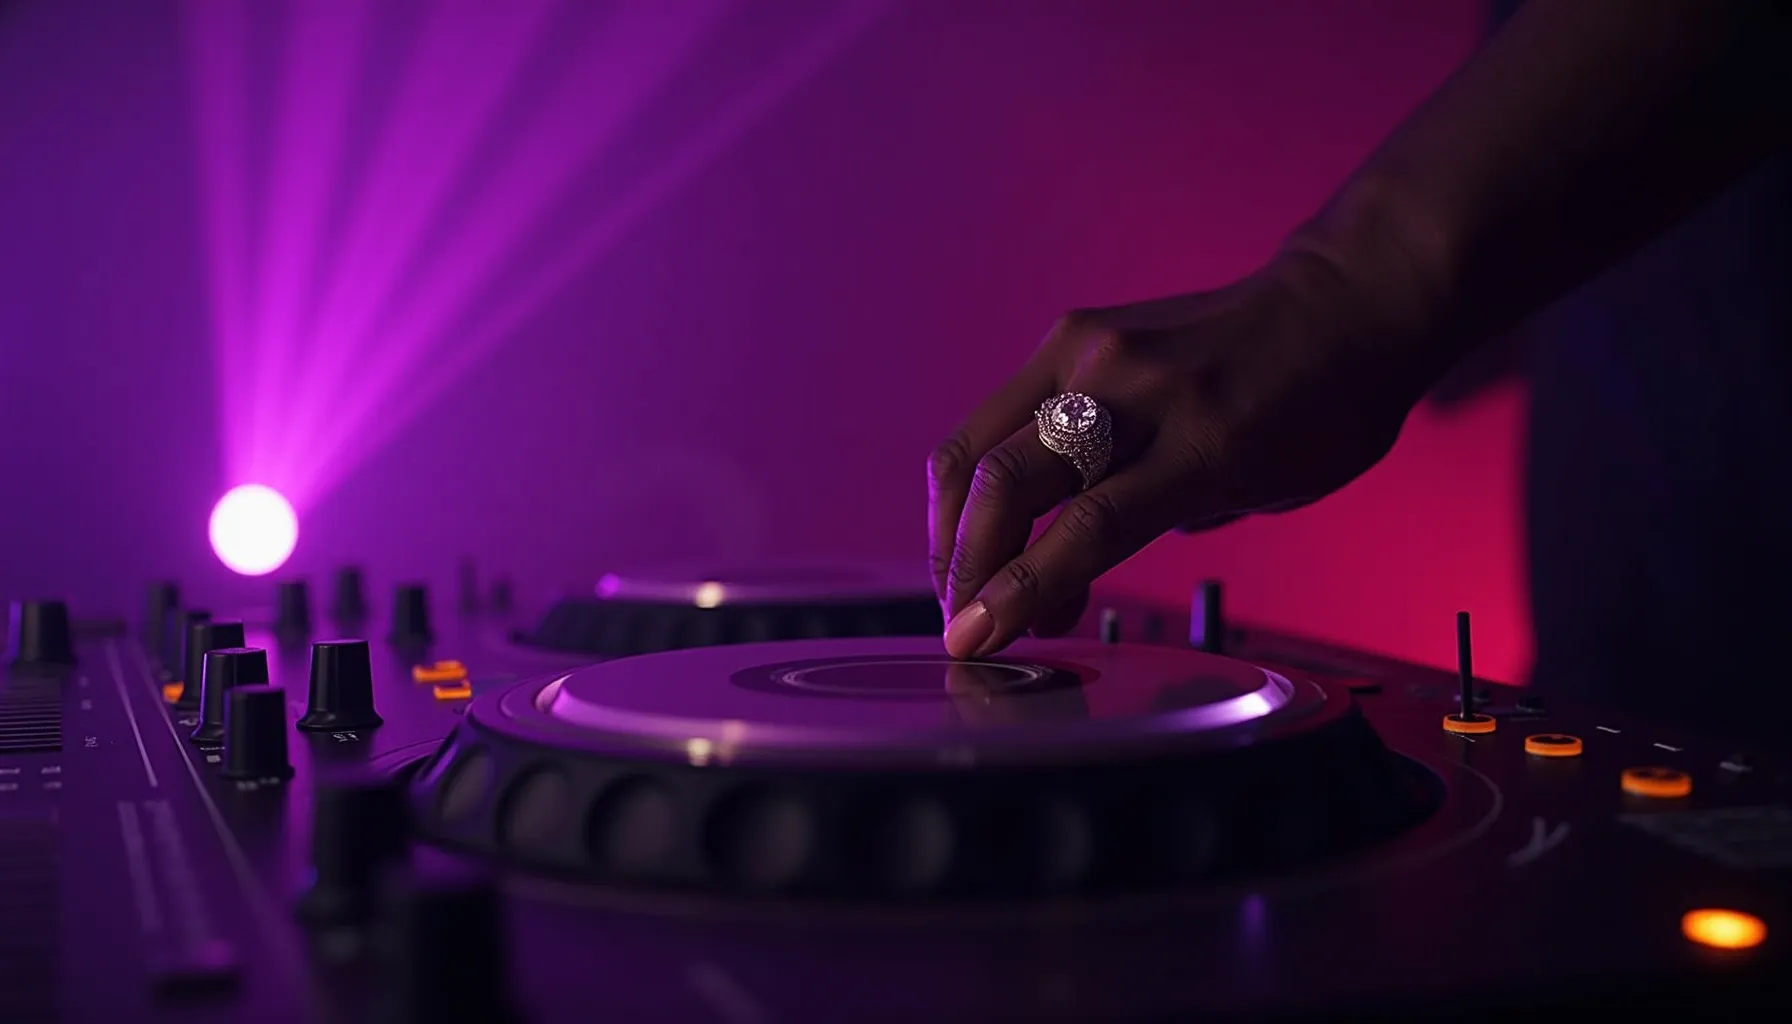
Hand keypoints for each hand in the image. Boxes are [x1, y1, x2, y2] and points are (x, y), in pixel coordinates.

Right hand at [927, 252, 1431, 658]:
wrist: (1342, 301)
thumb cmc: (1323, 407)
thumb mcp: (1262, 492)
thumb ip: (1159, 524)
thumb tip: (1065, 574)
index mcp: (1206, 438)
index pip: (1086, 528)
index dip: (1015, 593)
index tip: (973, 641)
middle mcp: (1137, 384)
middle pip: (1006, 481)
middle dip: (964, 564)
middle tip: (962, 621)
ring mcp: (1093, 348)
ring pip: (978, 446)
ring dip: (955, 526)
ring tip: (968, 583)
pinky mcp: (1071, 333)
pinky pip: (999, 416)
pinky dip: (982, 480)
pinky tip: (994, 526)